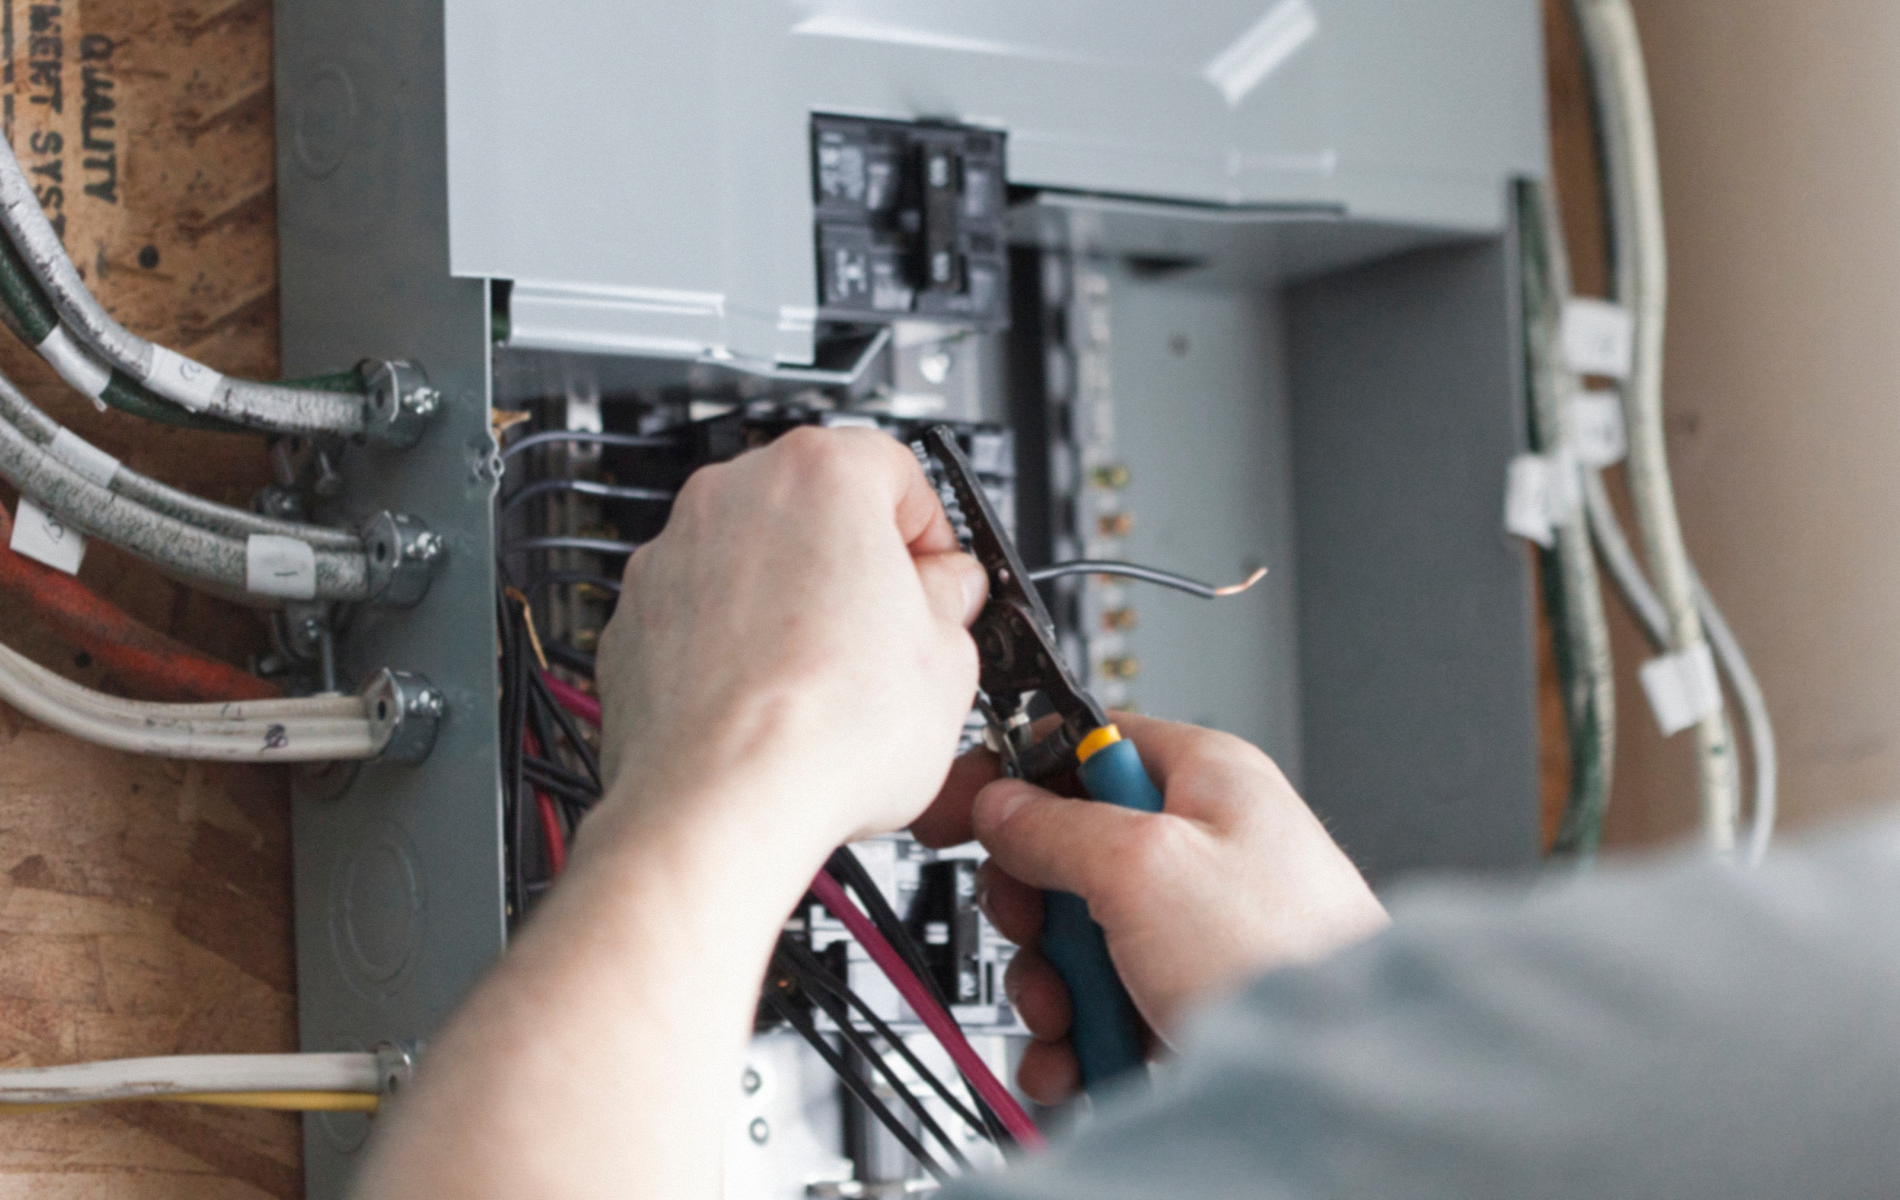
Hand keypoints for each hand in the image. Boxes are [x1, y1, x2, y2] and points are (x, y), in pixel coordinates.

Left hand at [592, 427, 987, 862]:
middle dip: (858, 565)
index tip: (941, 582)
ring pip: (754, 561)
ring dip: (792, 604)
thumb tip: (944, 595)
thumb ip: (952, 600)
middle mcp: (733, 495)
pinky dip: (733, 645)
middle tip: (893, 634)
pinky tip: (771, 703)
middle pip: (818, 509)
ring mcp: (672, 554)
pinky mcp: (634, 618)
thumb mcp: (949, 659)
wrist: (720, 804)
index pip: (898, 470)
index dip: (931, 535)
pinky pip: (702, 614)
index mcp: (821, 473)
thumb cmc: (824, 730)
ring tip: (830, 682)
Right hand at [912, 711, 1388, 1103]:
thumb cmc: (1285, 958)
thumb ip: (1057, 826)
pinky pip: (1101, 1007)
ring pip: (1077, 941)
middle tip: (1040, 935)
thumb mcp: (1145, 866)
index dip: (1020, 777)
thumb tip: (1001, 804)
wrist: (1341, 1085)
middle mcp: (1202, 848)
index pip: (1087, 746)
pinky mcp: (1187, 1001)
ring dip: (1053, 988)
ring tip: (1074, 1019)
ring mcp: (1195, 932)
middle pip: (1068, 855)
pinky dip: (1078, 1039)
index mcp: (1205, 780)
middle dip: (1036, 912)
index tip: (965, 810)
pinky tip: (1080, 1061)